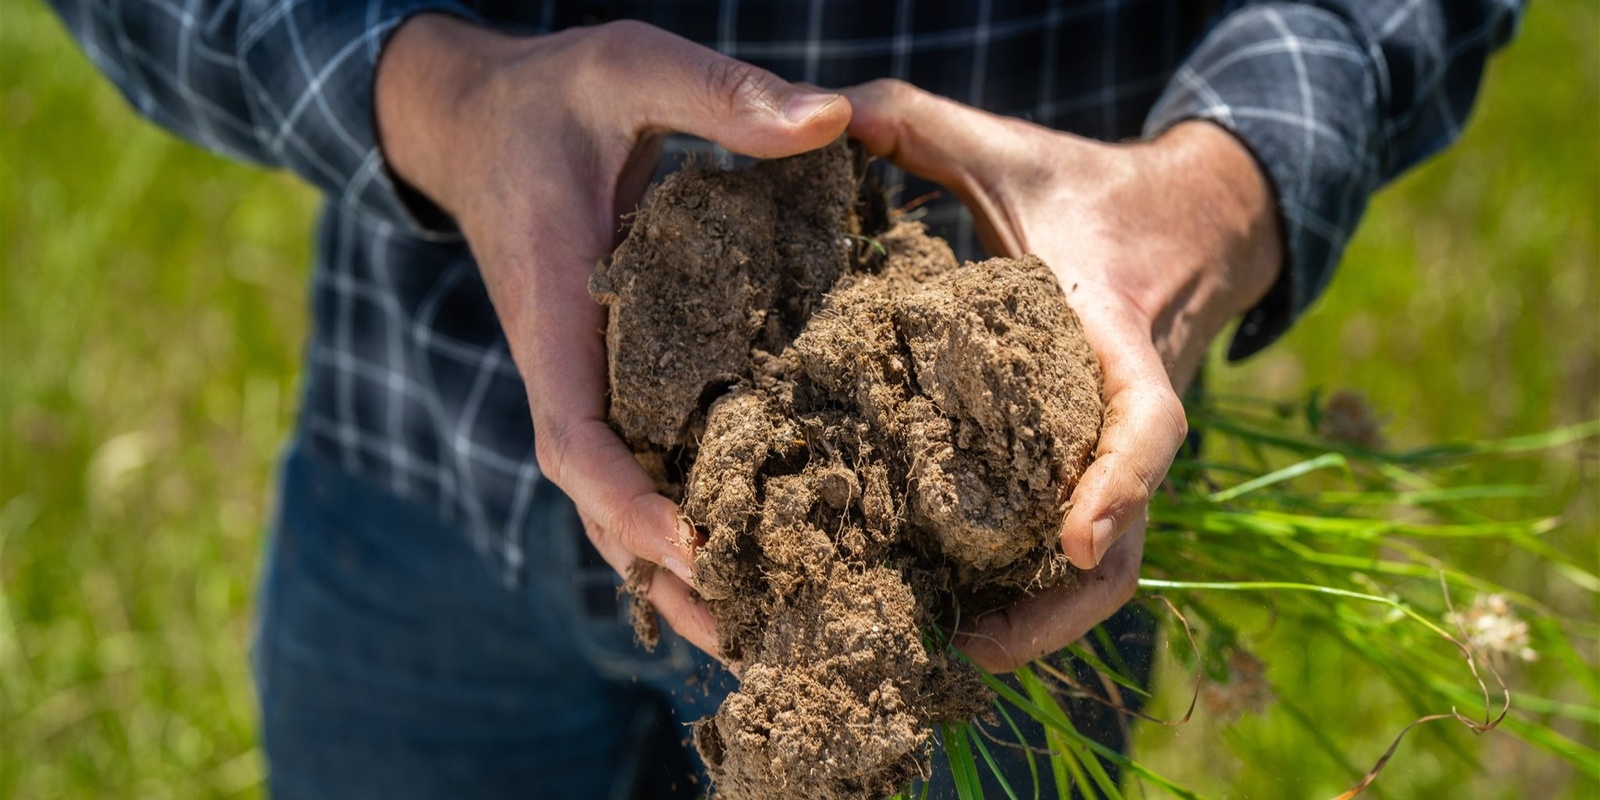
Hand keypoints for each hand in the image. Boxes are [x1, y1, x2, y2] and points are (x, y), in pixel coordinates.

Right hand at [375, 15, 849, 658]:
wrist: (478, 118)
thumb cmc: (551, 96)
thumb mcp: (627, 69)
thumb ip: (718, 92)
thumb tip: (833, 120)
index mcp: (556, 318)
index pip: (574, 439)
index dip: (629, 505)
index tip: (701, 551)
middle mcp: (563, 371)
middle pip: (599, 509)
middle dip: (668, 580)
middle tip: (759, 643)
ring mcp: (583, 383)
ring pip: (617, 504)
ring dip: (677, 575)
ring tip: (765, 638)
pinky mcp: (609, 379)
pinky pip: (638, 467)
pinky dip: (682, 523)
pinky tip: (750, 561)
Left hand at [841, 80, 1281, 671]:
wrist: (1180, 228)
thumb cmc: (1083, 192)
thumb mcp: (1006, 151)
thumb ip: (918, 125)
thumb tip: (818, 113)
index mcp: (1114, 342)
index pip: (1145, 425)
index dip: (1117, 485)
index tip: (1074, 541)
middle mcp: (1118, 417)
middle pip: (1121, 542)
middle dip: (1060, 608)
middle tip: (976, 647)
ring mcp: (1103, 457)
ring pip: (1095, 570)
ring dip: (1033, 622)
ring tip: (944, 654)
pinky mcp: (1078, 471)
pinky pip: (1059, 550)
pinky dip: (1016, 592)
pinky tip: (938, 611)